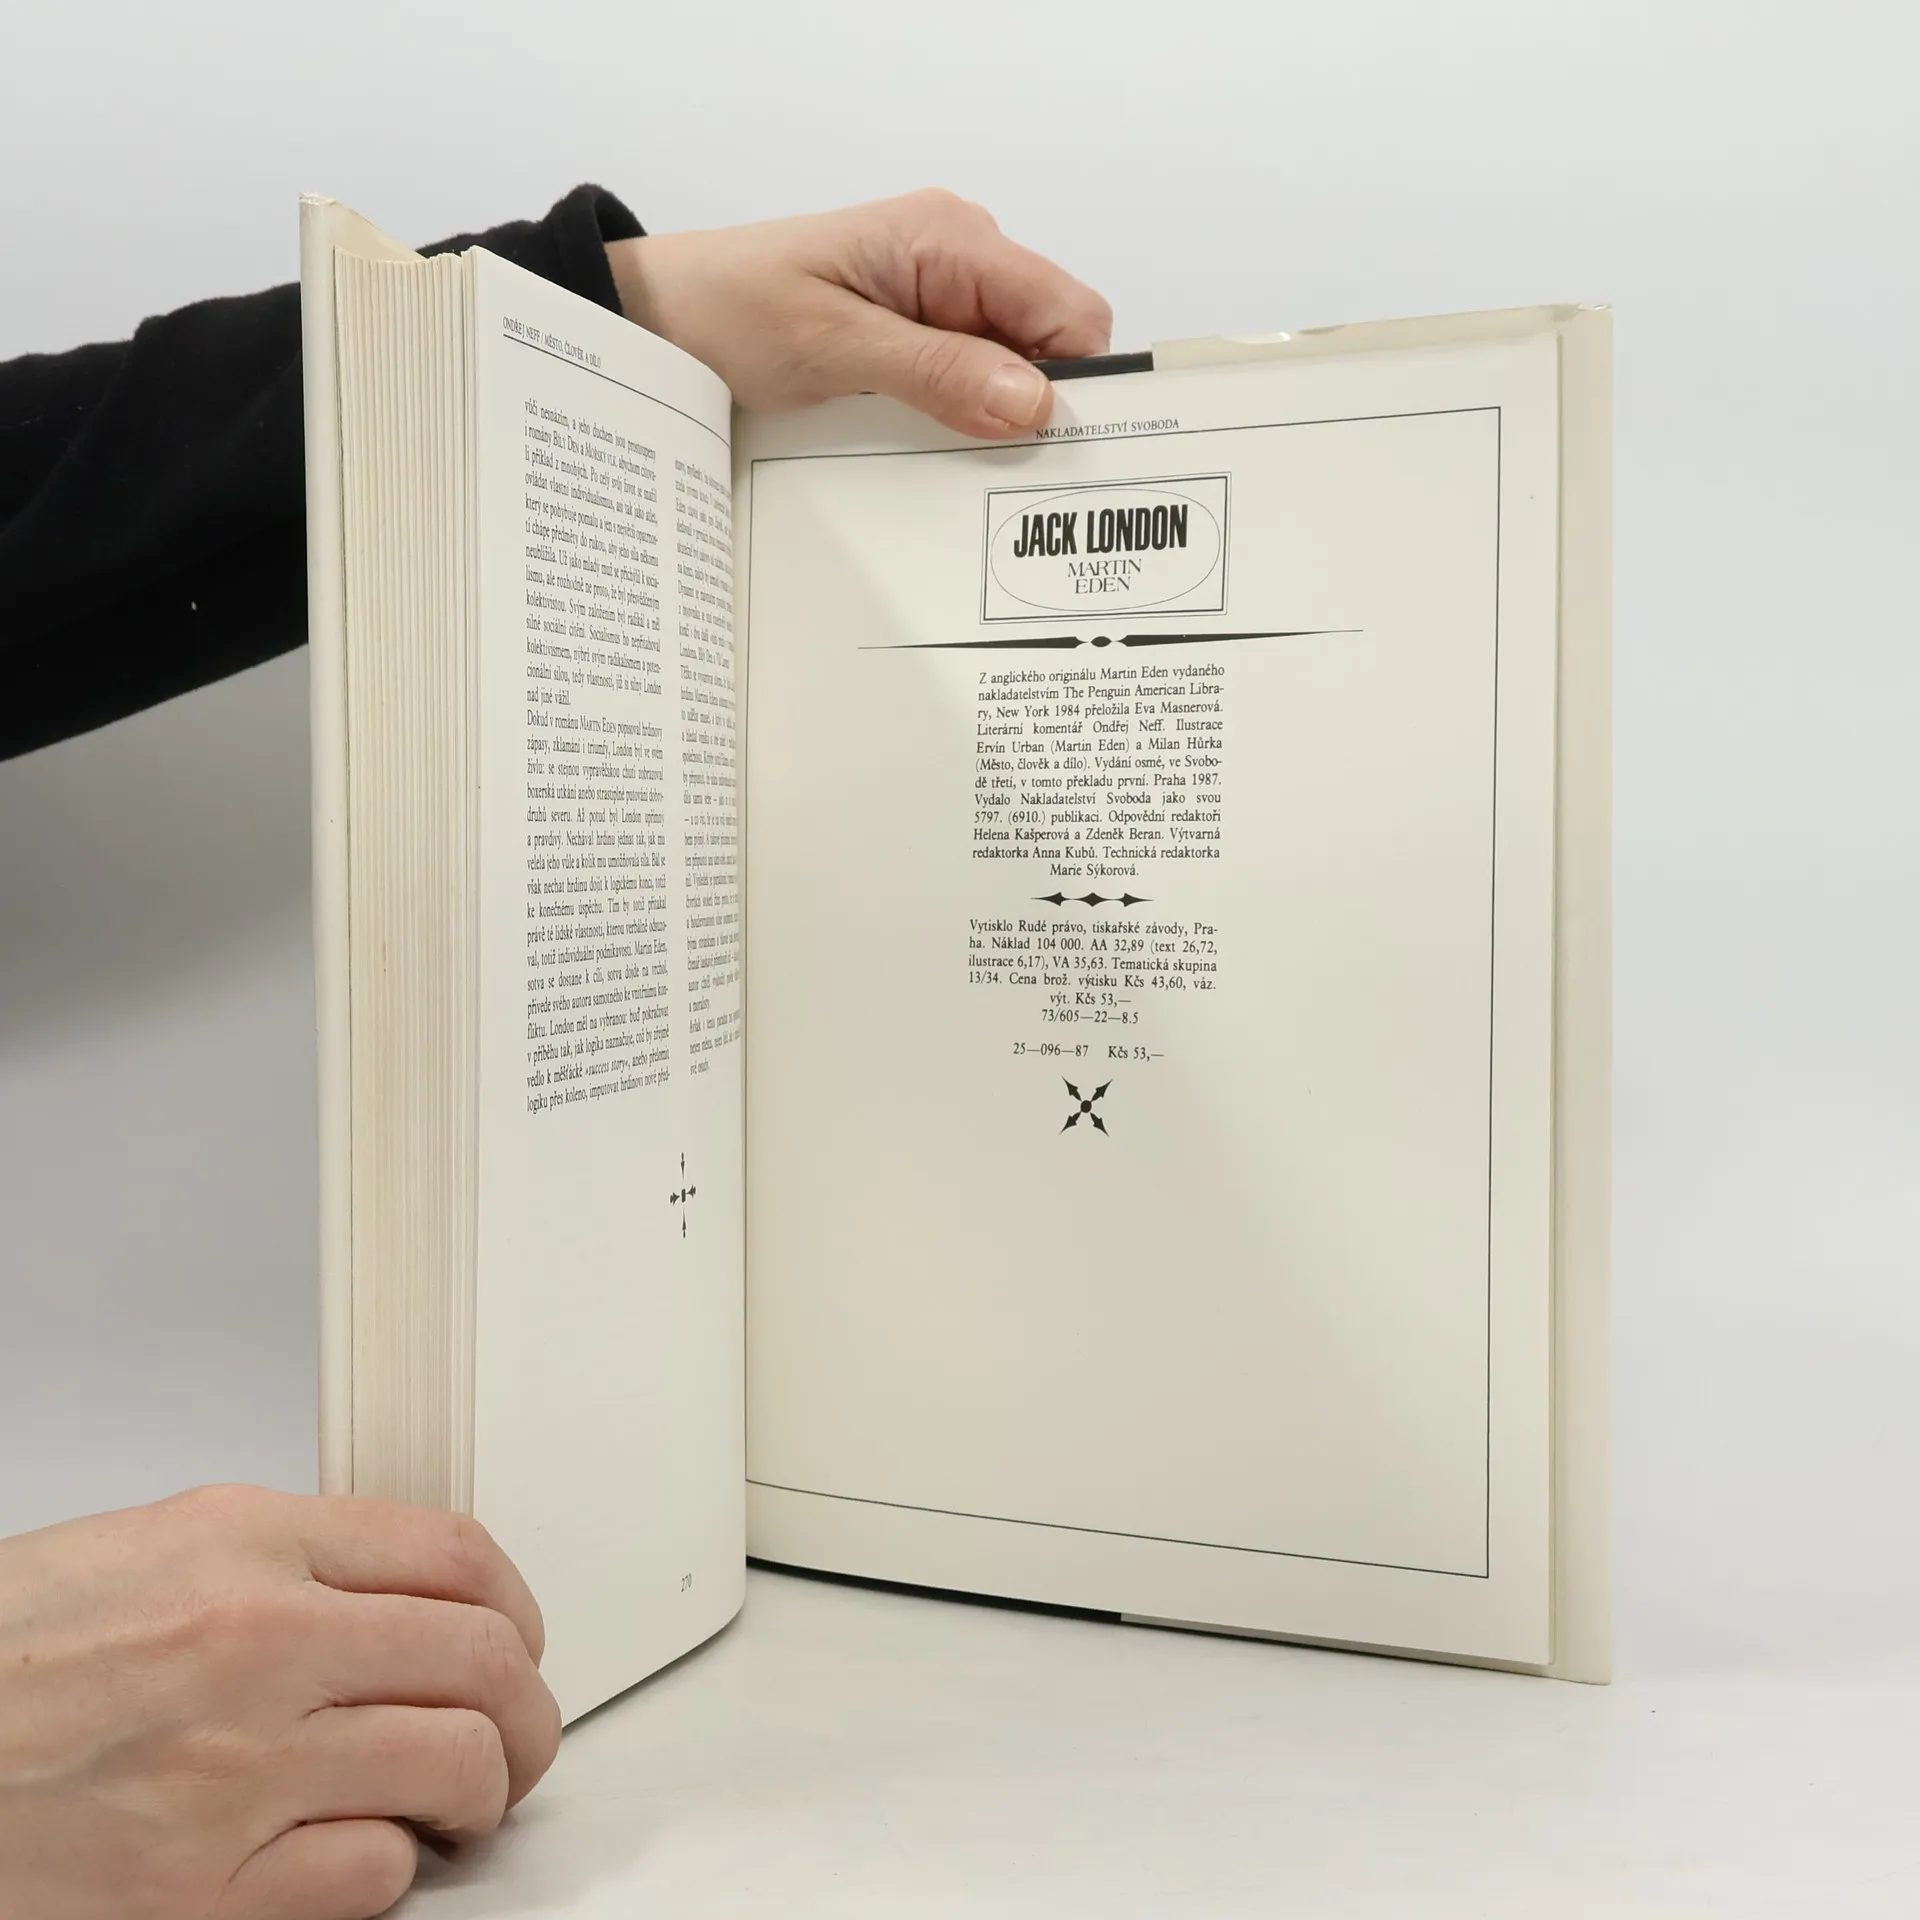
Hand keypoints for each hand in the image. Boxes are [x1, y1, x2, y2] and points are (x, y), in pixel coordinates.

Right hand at [0, 1485, 560, 1919]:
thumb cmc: (6, 1657)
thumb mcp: (154, 1549)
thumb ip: (290, 1560)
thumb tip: (404, 1595)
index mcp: (244, 1544)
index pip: (457, 1554)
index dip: (517, 1604)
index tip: (519, 1638)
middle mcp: (253, 1644)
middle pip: (484, 1660)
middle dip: (529, 1707)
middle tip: (520, 1731)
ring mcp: (234, 1771)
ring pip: (457, 1765)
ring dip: (484, 1790)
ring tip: (463, 1799)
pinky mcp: (201, 1894)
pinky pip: (372, 1874)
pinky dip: (389, 1867)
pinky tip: (362, 1850)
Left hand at [608, 188, 1112, 438]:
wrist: (661, 314)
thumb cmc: (730, 310)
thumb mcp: (834, 348)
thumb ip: (939, 373)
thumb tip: (1035, 403)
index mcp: (951, 240)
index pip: (1070, 313)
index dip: (1075, 384)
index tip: (1051, 452)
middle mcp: (959, 258)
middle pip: (1053, 343)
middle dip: (1038, 409)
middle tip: (999, 474)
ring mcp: (940, 296)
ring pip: (1015, 369)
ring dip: (995, 419)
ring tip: (953, 463)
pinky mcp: (916, 331)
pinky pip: (971, 379)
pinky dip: (963, 417)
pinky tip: (932, 447)